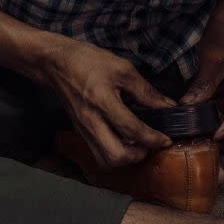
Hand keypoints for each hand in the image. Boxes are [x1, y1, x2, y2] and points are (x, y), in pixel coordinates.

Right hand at [45, 40, 174, 167]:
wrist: (56, 64)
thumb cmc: (88, 62)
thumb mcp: (122, 69)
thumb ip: (146, 91)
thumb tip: (167, 106)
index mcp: (103, 101)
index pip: (131, 130)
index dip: (152, 139)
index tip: (165, 140)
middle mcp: (91, 121)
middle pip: (116, 156)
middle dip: (138, 155)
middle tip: (149, 144)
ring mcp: (83, 130)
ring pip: (105, 161)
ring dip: (125, 158)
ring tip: (137, 145)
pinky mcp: (80, 133)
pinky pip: (98, 154)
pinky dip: (114, 155)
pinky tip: (123, 142)